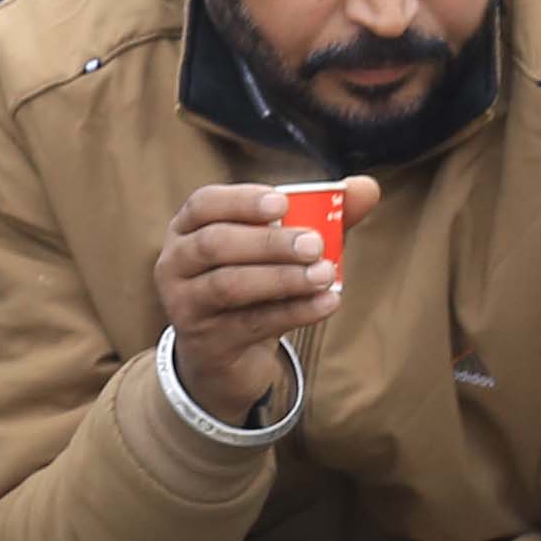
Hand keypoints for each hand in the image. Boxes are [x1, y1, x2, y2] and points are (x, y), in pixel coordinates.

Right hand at [150, 174, 364, 423]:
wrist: (226, 352)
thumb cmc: (254, 284)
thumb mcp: (279, 248)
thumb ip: (321, 215)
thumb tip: (365, 187)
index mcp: (188, 229)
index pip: (203, 204)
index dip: (240, 201)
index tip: (282, 203)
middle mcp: (175, 264)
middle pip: (214, 244)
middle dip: (267, 242)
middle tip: (314, 244)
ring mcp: (186, 304)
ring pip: (229, 285)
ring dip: (281, 278)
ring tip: (324, 275)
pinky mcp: (207, 341)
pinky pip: (252, 323)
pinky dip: (294, 311)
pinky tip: (328, 302)